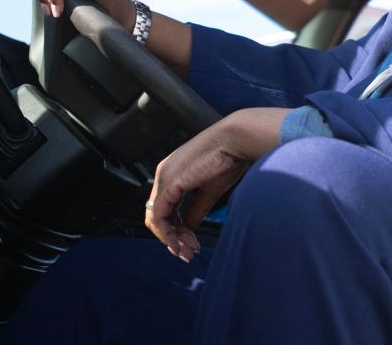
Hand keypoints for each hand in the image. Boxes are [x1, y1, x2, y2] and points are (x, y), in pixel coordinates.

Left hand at [144, 107, 288, 260]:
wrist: (236, 140)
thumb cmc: (229, 158)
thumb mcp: (210, 190)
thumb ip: (196, 209)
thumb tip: (188, 228)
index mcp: (173, 174)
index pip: (165, 209)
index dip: (176, 230)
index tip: (192, 243)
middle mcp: (163, 175)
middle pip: (157, 216)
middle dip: (172, 238)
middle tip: (188, 252)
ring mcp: (164, 178)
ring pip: (155, 218)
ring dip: (170, 239)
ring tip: (188, 250)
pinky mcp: (168, 182)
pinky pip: (158, 215)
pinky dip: (168, 233)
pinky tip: (182, 241)